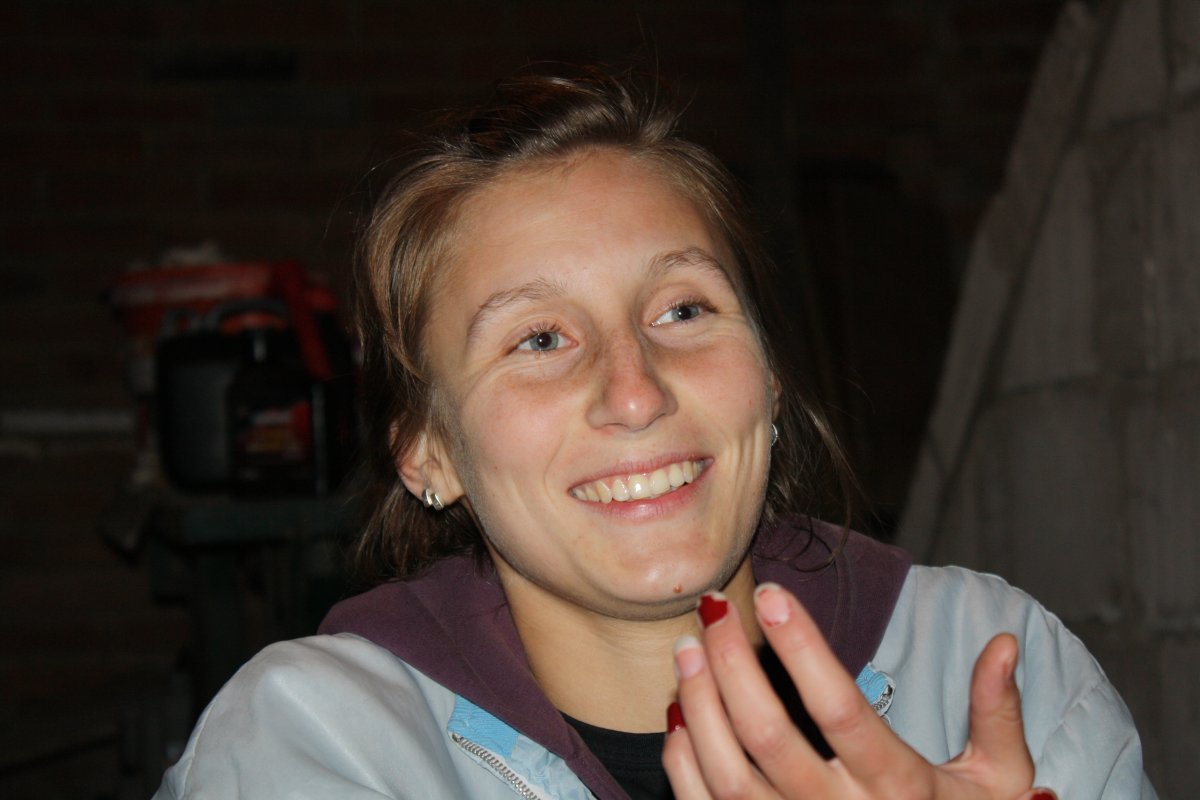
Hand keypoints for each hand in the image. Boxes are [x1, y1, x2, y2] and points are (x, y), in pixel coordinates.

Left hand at [662, 582, 1055, 798]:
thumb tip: (1005, 643)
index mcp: (900, 788)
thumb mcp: (998, 783)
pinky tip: (678, 712)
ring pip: (727, 773)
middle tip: (712, 608)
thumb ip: (997, 714)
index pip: (840, 708)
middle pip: (768, 734)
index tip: (769, 592)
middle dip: (731, 662)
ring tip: (687, 648)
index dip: (800, 647)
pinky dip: (682, 761)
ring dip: (698, 705)